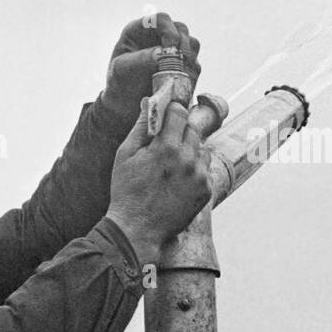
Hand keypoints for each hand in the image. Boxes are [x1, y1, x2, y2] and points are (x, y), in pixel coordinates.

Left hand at [99, 13, 200, 127]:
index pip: (160, 19)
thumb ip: (140, 59)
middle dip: (182, 45)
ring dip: (189, 59)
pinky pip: (195, 65)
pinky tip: (182, 84)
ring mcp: (173, 51)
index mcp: (140, 31)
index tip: (170, 47)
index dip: (168, 29)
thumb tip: (163, 53)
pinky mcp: (183, 68)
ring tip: (179, 75)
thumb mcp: (122, 70)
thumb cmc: (120, 84)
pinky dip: (192, 74)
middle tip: (179, 62)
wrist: (126, 108)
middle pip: (181, 29)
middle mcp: (158, 37)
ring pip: (192, 45)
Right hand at [105, 86, 212, 266]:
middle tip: (165, 144)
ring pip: (201, 149)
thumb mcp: (125, 155)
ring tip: (171, 166)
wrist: (137, 228)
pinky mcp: (206, 190)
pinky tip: (177, 181)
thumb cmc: (126, 191)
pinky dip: (194, 170)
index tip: (167, 114)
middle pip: (192, 129)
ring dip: (189, 151)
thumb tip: (148, 103)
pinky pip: (205, 169)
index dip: (172, 111)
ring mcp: (200, 175)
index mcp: (166, 147)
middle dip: (180, 131)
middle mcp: (188, 159)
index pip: (179, 112)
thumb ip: (140, 127)